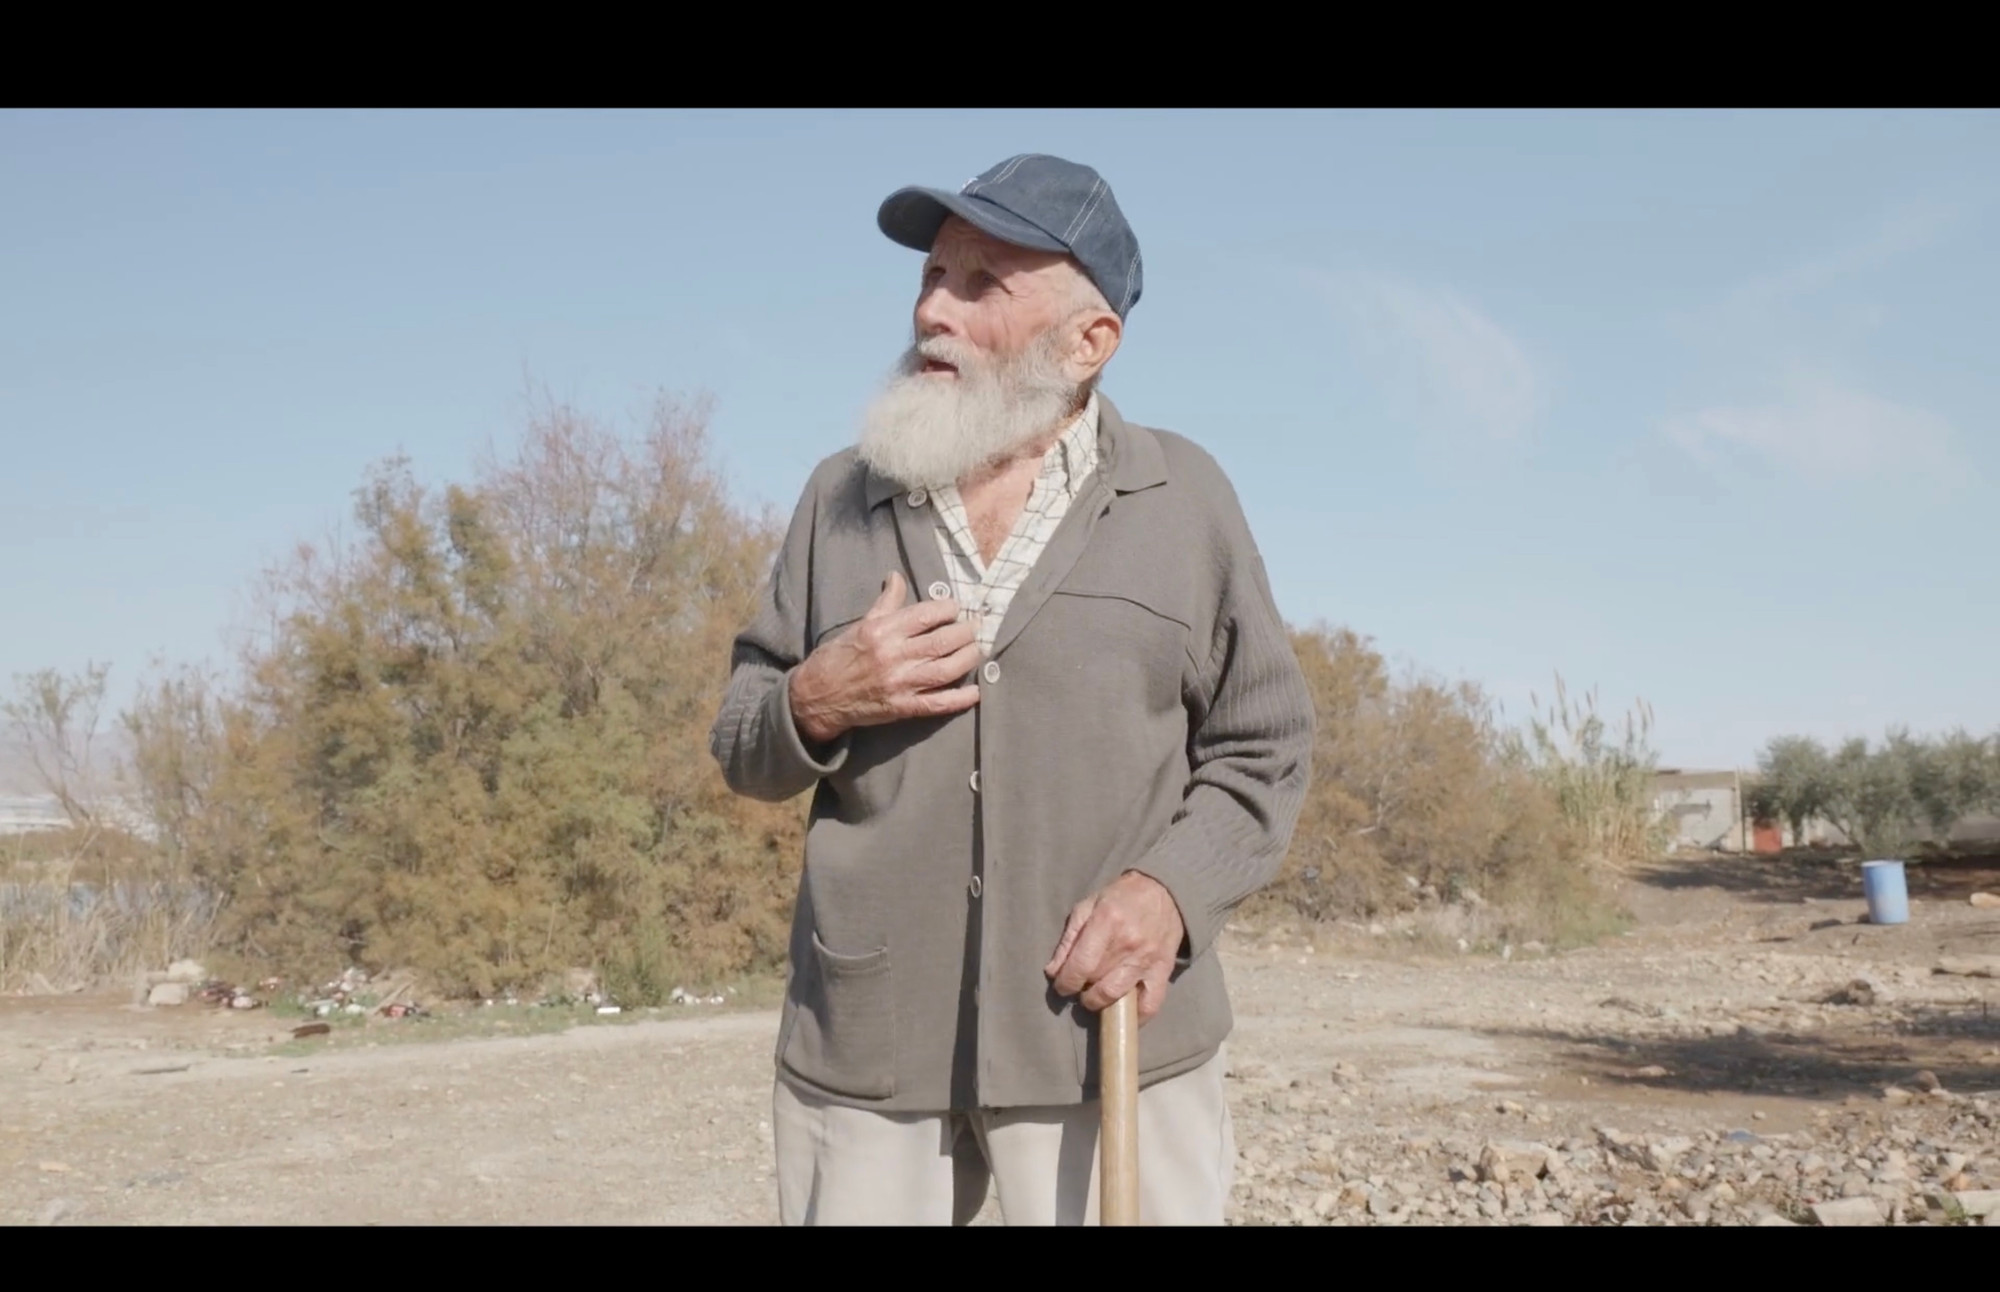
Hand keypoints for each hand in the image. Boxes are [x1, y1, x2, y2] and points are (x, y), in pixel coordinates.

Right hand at [789, 572, 982, 744]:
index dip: (948, 609)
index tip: (956, 608)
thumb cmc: (839, 656)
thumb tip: (897, 576)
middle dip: (965, 633)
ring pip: (946, 670)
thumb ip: (886, 602)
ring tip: (977, 650)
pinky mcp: (902, 708)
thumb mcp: (861, 624)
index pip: (925, 615)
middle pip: (942, 641)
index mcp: (882, 631)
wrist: (817, 696)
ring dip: (968, 659)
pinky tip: (975, 692)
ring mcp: (899, 684)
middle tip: (976, 628)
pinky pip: (938, 704)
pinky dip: (960, 699)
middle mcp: (893, 656)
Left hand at [1044, 871, 1185, 1024]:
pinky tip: (1123, 1015)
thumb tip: (1053, 971)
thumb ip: (1069, 938)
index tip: (1062, 986)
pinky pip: (1151, 1004)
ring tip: (1095, 996)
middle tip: (1079, 986)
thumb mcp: (1088, 906)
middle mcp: (1128, 943)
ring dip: (1100, 1002)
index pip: (1081, 965)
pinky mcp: (1164, 971)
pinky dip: (1136, 1017)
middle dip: (1081, 990)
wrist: (1163, 892)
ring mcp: (1147, 959)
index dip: (1065, 983)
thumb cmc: (1120, 898)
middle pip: (1096, 981)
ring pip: (1117, 995)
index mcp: (1107, 922)